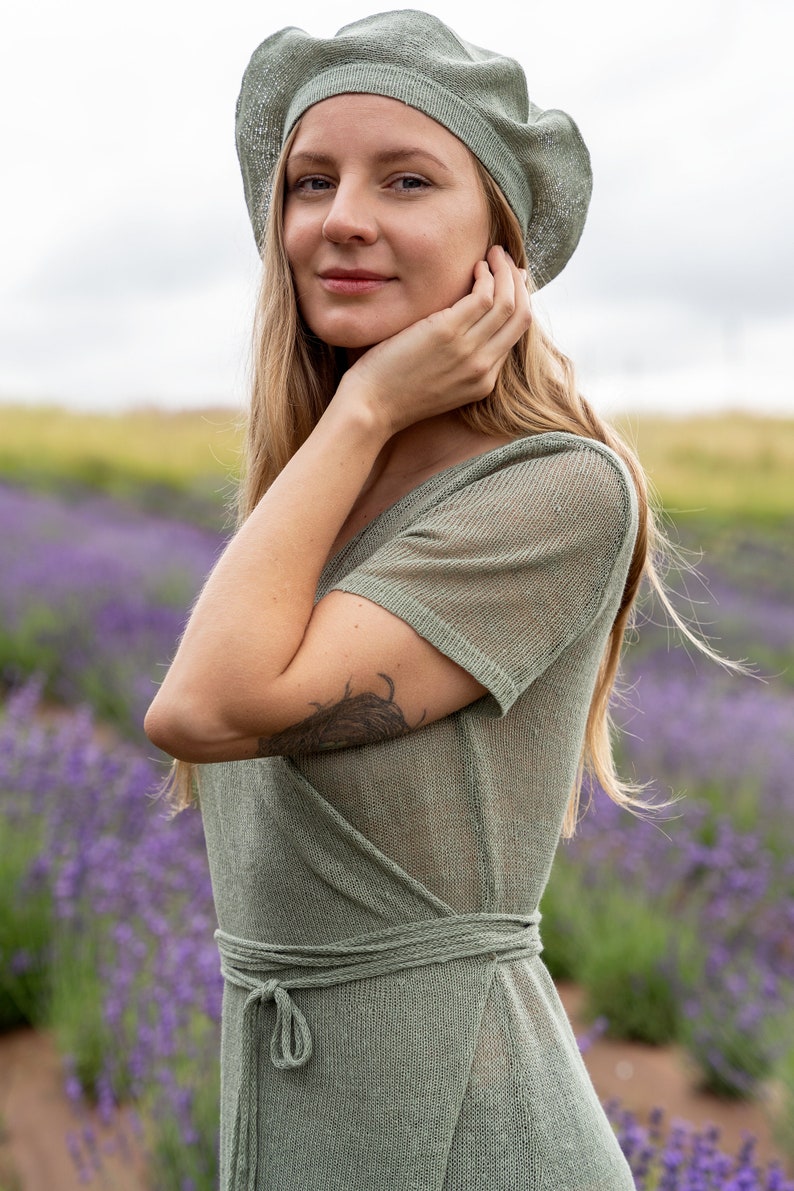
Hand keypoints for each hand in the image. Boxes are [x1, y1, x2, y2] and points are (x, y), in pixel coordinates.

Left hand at [335, 246, 530, 435]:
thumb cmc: (392, 392)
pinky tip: (476, 266)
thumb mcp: (438, 382)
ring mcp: (467, 351)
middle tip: (507, 261)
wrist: (370, 408)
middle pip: (520, 317)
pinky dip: (486, 276)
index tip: (510, 283)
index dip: (518, 303)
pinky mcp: (447, 333)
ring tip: (494, 254)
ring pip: (507, 302)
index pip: (514, 337)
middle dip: (519, 283)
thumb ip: (458, 360)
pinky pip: (483, 296)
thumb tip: (463, 327)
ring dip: (505, 271)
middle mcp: (482, 368)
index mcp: (483, 382)